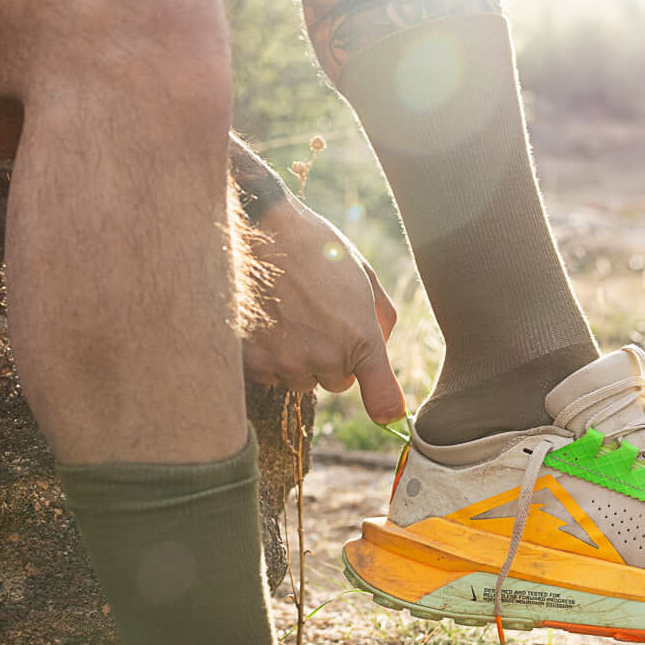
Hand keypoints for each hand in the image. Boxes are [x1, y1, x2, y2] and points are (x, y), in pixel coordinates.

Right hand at [243, 197, 405, 423]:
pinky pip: (270, 375)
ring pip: (300, 380)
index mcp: (359, 337)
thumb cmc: (316, 247)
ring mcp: (286, 363)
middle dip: (331, 358)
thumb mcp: (363, 275)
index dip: (386, 407)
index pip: (382, 397)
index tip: (389, 416)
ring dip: (297, 358)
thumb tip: (381, 348)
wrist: (259, 229)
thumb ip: (381, 319)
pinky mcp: (254, 362)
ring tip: (288, 314)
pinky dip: (269, 355)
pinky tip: (267, 320)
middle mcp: (325, 358)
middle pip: (336, 382)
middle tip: (318, 318)